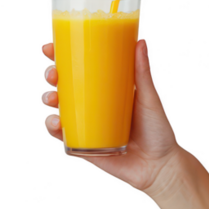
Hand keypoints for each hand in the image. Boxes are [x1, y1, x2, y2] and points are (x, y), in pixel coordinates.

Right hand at [41, 38, 181, 191]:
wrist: (160, 167)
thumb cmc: (157, 130)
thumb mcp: (148, 98)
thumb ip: (142, 72)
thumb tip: (140, 42)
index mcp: (103, 90)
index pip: (77, 69)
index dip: (60, 57)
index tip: (51, 47)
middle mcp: (90, 106)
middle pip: (62, 86)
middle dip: (51, 76)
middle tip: (53, 74)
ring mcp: (85, 125)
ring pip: (57, 108)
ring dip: (48, 99)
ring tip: (52, 99)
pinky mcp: (82, 146)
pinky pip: (61, 136)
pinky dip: (52, 127)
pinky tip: (55, 122)